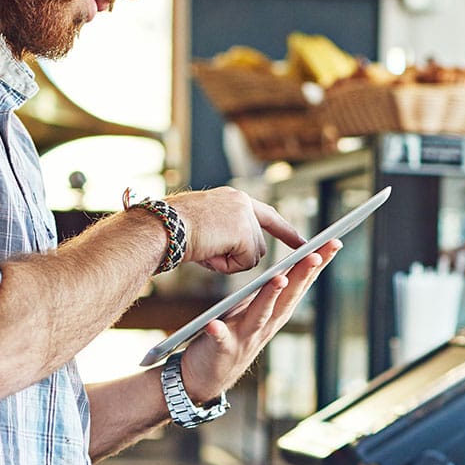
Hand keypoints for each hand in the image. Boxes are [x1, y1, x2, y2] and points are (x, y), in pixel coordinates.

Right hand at [166, 187, 305, 273]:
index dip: (285, 231)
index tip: (303, 243)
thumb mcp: (205, 226)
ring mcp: (245, 216)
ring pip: (252, 256)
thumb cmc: (172, 230)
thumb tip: (242, 254)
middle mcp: (243, 202)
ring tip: (204, 249)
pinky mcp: (244, 232)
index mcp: (233, 198)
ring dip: (229, 261)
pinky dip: (226, 266)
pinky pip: (245, 263)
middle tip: (208, 251)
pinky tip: (208, 253)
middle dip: (238, 257)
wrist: (161, 227)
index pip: (267, 215)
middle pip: (257, 245)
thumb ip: (228, 233)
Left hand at [177, 240, 339, 401]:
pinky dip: (219, 332)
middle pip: (287, 297)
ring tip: (278, 279)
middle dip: (302, 275)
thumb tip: (287, 265)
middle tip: (316, 254)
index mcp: (275, 312)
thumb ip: (270, 293)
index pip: (300, 284)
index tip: (333, 242)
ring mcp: (245, 338)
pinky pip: (220, 340)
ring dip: (271, 298)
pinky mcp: (222, 350)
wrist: (209, 377)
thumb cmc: (233, 336)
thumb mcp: (255, 312)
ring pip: (261, 315)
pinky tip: (214, 324)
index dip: (317, 264)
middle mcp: (266, 325)